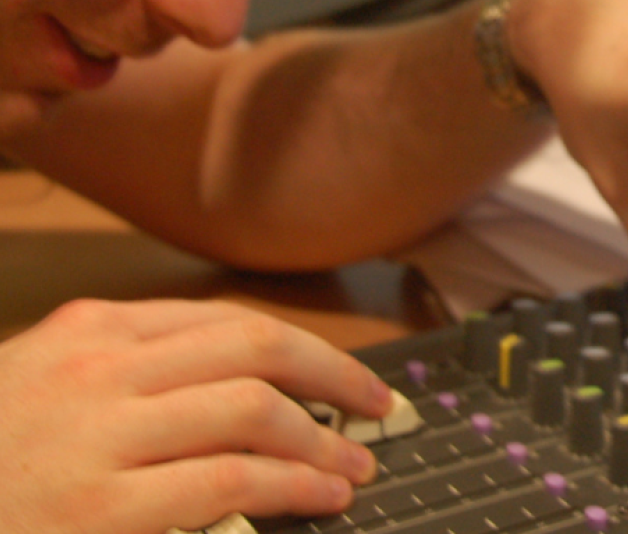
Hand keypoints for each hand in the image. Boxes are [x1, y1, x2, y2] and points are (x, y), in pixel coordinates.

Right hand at [0, 298, 390, 533]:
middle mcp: (99, 365)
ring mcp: (98, 434)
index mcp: (89, 331)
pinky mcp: (100, 507)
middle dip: (333, 375)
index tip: (340, 377)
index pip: (225, 325)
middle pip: (255, 347)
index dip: (302, 351)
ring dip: (321, 441)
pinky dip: (293, 486)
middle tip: (376, 405)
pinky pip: (231, 481)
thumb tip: (235, 392)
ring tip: (354, 467)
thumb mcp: (44, 392)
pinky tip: (320, 497)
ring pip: (253, 409)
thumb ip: (126, 378)